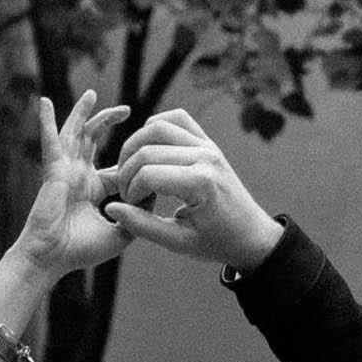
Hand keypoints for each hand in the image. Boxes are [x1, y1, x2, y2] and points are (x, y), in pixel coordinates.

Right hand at [10, 88, 140, 280]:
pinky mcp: (53, 170)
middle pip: (93, 141)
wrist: (52, 259)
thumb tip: (153, 196)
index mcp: (93, 189)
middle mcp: (78, 175)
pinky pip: (50, 141)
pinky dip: (46, 121)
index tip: (151, 158)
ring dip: (82, 112)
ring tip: (91, 93)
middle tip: (127, 109)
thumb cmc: (81, 250)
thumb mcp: (119, 234)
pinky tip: (43, 101)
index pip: (116, 168)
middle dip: (108, 122)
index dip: (133, 164)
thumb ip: (137, 216)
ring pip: (74, 133)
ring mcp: (64, 170)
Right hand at [112, 106, 277, 271]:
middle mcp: (206, 157)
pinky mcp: (208, 142)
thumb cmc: (216, 242)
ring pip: (158, 126)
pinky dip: (156, 126)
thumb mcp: (178, 242)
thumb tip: (111, 209)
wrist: (250, 234)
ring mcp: (208, 146)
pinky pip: (177, 119)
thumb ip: (142, 226)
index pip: (147, 175)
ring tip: (131, 171)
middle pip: (148, 149)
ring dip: (135, 145)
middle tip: (128, 194)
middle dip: (127, 172)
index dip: (130, 192)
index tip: (131, 208)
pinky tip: (147, 150)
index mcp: (201, 184)